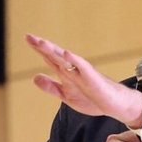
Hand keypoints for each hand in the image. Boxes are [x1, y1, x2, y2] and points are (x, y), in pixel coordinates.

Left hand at [26, 34, 141, 126]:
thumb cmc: (93, 98)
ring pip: (65, 59)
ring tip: (41, 43)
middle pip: (54, 56)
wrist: (114, 105)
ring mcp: (82, 72)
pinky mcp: (92, 77)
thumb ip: (51, 87)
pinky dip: (74, 60)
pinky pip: (83, 66)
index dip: (38, 49)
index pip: (50, 58)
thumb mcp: (66, 95)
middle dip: (42, 46)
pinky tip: (66, 53)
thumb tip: (34, 77)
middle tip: (28, 36)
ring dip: (54, 50)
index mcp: (66, 73)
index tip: (27, 38)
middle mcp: (73, 70)